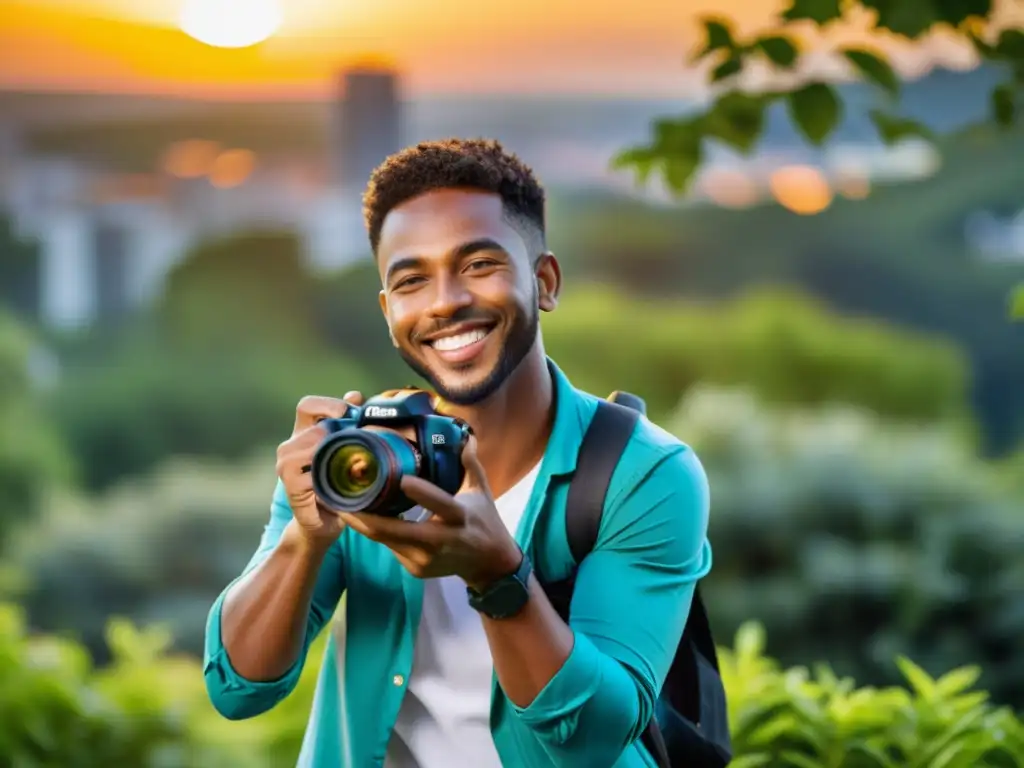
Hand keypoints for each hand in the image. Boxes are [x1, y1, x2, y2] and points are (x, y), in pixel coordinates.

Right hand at [276, 392, 363, 542]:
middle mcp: (290, 447)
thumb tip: (354, 395)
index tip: (350, 412)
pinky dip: (327, 478)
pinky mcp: (291, 488)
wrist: (327, 521)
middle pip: (312, 427)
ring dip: (333, 454)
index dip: (328, 404)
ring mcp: (286, 468)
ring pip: (308, 448)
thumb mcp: (347, 451)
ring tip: (350, 463)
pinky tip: (339, 482)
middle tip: (360, 442)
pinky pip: (308, 475)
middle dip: (339, 433)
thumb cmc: (338, 483)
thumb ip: (349, 423)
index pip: (307, 405)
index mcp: (304, 433)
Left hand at [338, 435, 522, 590]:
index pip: (440, 504)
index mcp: (459, 517)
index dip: (422, 493)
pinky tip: (365, 521)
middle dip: (365, 518)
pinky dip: (379, 534)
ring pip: (386, 541)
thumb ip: (470, 464)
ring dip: (364, 525)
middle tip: (342, 499)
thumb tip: (465, 437)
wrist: (489, 564)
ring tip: (344, 506)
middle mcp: (440, 541)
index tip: (402, 479)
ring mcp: (425, 559)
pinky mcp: (416, 570)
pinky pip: (391, 549)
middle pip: (395, 531)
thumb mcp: (480, 490)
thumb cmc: (484, 520)